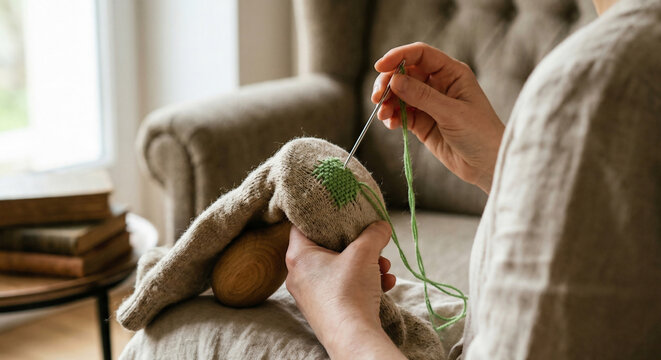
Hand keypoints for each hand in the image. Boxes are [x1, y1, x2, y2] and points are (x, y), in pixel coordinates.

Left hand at [285, 222, 404, 358]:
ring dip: (365, 266)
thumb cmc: (349, 292)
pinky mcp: (324, 311)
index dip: (322, 216)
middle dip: (356, 247)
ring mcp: (310, 295)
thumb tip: (381, 225)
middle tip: (373, 246)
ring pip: (339, 270)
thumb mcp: (364, 252)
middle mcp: (299, 275)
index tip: (342, 214)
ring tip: (384, 269)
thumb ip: (374, 233)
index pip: (302, 225)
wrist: (352, 337)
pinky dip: (363, 284)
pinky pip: (343, 289)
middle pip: (327, 248)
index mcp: (298, 256)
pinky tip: (384, 285)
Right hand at [373, 42, 504, 192]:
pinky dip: (392, 117)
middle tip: (377, 98)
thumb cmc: (480, 134)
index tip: (379, 67)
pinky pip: (401, 113)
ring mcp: (429, 103)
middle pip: (405, 73)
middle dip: (388, 83)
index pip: (420, 55)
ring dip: (387, 102)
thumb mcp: (452, 113)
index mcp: (451, 73)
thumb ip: (423, 96)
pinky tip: (391, 124)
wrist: (487, 165)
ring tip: (383, 116)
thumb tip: (395, 81)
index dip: (398, 56)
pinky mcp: (421, 122)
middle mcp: (438, 84)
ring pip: (399, 94)